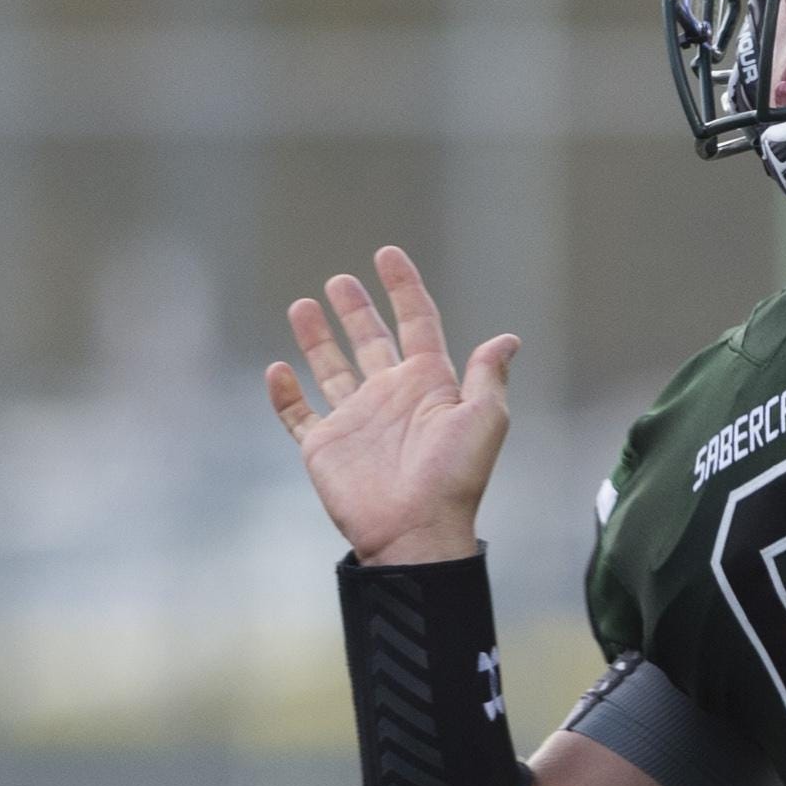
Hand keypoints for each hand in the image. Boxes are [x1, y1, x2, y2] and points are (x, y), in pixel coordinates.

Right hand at [268, 247, 518, 565]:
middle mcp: (390, 396)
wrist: (415, 530)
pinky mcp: (325, 447)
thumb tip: (509, 338)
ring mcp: (355, 420)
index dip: (403, 288)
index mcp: (428, 384)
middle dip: (355, 309)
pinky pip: (299, 415)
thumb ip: (488, 375)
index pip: (416, 323)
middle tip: (339, 280)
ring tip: (302, 305)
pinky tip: (277, 369)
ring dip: (316, 339)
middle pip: (369, 340)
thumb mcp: (483, 418)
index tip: (387, 254)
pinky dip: (285, 394)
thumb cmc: (454, 477)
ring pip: (331, 369)